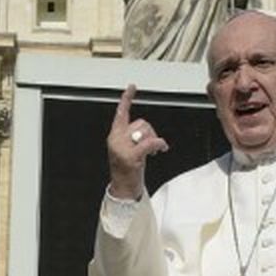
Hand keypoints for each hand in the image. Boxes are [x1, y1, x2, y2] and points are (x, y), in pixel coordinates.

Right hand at [107, 84, 169, 199]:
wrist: (123, 188)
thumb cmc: (127, 170)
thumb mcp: (128, 149)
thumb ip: (133, 137)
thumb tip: (145, 130)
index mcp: (114, 135)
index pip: (120, 113)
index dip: (126, 99)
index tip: (132, 87)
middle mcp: (116, 139)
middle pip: (140, 123)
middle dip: (150, 132)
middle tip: (152, 146)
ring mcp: (122, 148)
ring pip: (145, 131)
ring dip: (153, 140)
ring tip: (152, 151)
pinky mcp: (130, 156)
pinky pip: (149, 142)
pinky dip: (158, 144)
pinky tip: (161, 148)